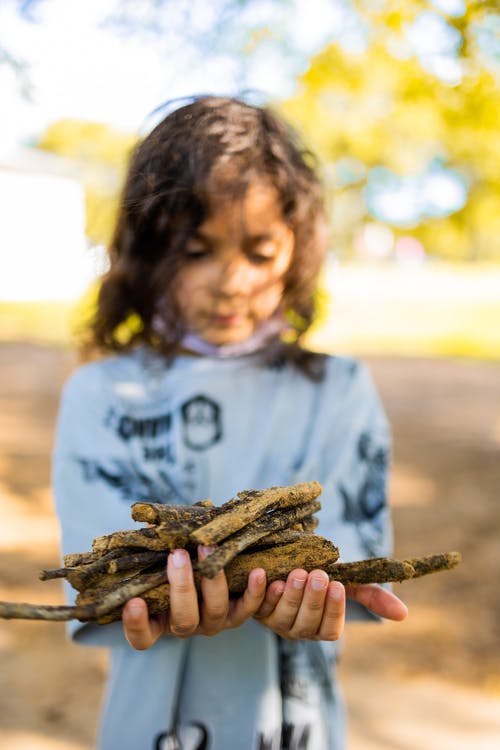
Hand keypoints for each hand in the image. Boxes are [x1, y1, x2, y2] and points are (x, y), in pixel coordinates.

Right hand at [122, 547, 266, 649]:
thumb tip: (149, 528)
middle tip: (176, 555)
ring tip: (207, 549)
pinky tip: (258, 572)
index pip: (142, 636)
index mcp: (158, 621)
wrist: (202, 567)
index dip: (136, 624)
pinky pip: (247, 609)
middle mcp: (184, 626)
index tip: (134, 602)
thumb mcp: (158, 558)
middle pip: (184, 619)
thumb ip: (151, 549)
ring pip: (215, 612)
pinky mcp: (236, 615)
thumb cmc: (171, 561)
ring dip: (214, 582)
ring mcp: (211, 622)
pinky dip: (254, 593)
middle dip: (181, 587)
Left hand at [253, 571, 407, 640]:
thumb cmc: (318, 576)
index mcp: (322, 627)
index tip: (338, 585)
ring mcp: (275, 621)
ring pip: (282, 616)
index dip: (334, 610)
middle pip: (307, 622)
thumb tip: (404, 614)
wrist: (281, 565)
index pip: (330, 629)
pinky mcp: (254, 610)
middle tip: (318, 574)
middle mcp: (299, 629)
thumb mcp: (345, 583)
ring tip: (297, 572)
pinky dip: (260, 591)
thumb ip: (371, 596)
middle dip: (313, 598)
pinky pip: (256, 606)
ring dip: (290, 594)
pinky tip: (265, 575)